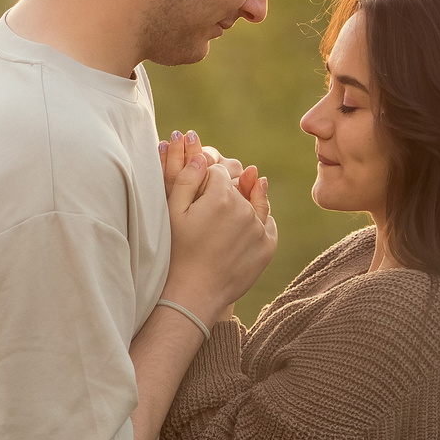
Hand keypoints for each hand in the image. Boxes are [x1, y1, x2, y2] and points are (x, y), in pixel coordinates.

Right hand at [161, 130, 276, 317]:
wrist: (192, 294)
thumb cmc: (175, 250)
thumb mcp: (172, 210)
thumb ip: (186, 174)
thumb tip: (196, 145)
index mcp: (220, 195)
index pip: (216, 171)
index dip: (203, 179)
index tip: (195, 194)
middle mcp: (245, 208)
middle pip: (236, 184)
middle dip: (223, 189)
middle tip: (206, 210)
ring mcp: (259, 228)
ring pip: (253, 201)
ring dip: (241, 203)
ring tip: (222, 219)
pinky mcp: (268, 246)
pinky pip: (265, 222)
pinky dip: (255, 221)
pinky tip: (239, 230)